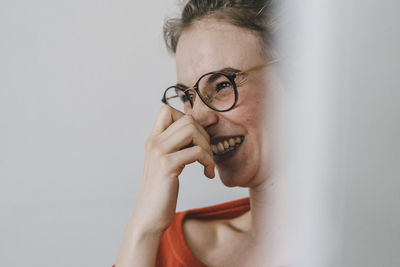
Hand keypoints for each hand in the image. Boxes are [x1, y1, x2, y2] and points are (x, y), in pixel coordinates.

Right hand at [132, 105, 214, 232]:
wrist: (149, 215)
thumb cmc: (162, 191)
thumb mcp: (166, 162)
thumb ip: (176, 146)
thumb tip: (197, 130)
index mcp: (153, 139)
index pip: (167, 110)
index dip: (187, 119)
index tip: (195, 139)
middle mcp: (153, 142)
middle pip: (186, 118)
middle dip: (204, 134)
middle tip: (206, 153)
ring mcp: (159, 152)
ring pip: (192, 129)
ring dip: (207, 146)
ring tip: (207, 163)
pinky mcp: (167, 166)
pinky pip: (196, 152)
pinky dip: (208, 161)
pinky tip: (207, 174)